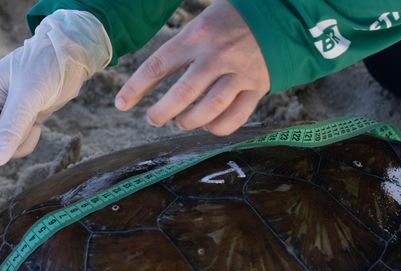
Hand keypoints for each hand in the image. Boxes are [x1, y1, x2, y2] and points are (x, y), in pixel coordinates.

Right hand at [0, 10, 110, 195]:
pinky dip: (27, 141)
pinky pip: (13, 147)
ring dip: (21, 142)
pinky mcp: (9, 124)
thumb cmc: (46, 66)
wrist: (67, 57)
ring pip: (0, 150)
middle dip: (10, 142)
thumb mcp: (31, 95)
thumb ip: (13, 127)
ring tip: (35, 118)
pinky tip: (37, 121)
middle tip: (31, 121)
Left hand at [114, 0, 269, 135]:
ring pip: (208, 109)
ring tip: (180, 121)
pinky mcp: (258, 87)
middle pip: (182, 94)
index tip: (121, 103)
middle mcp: (217, 55)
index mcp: (197, 35)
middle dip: (161, 112)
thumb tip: (152, 74)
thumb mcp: (202, 20)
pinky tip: (208, 125)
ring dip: (188, 121)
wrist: (279, 13)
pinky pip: (235, 117)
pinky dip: (217, 127)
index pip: (158, 65)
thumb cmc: (232, 18)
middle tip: (152, 119)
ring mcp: (239, 73)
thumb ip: (179, 47)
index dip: (136, 87)